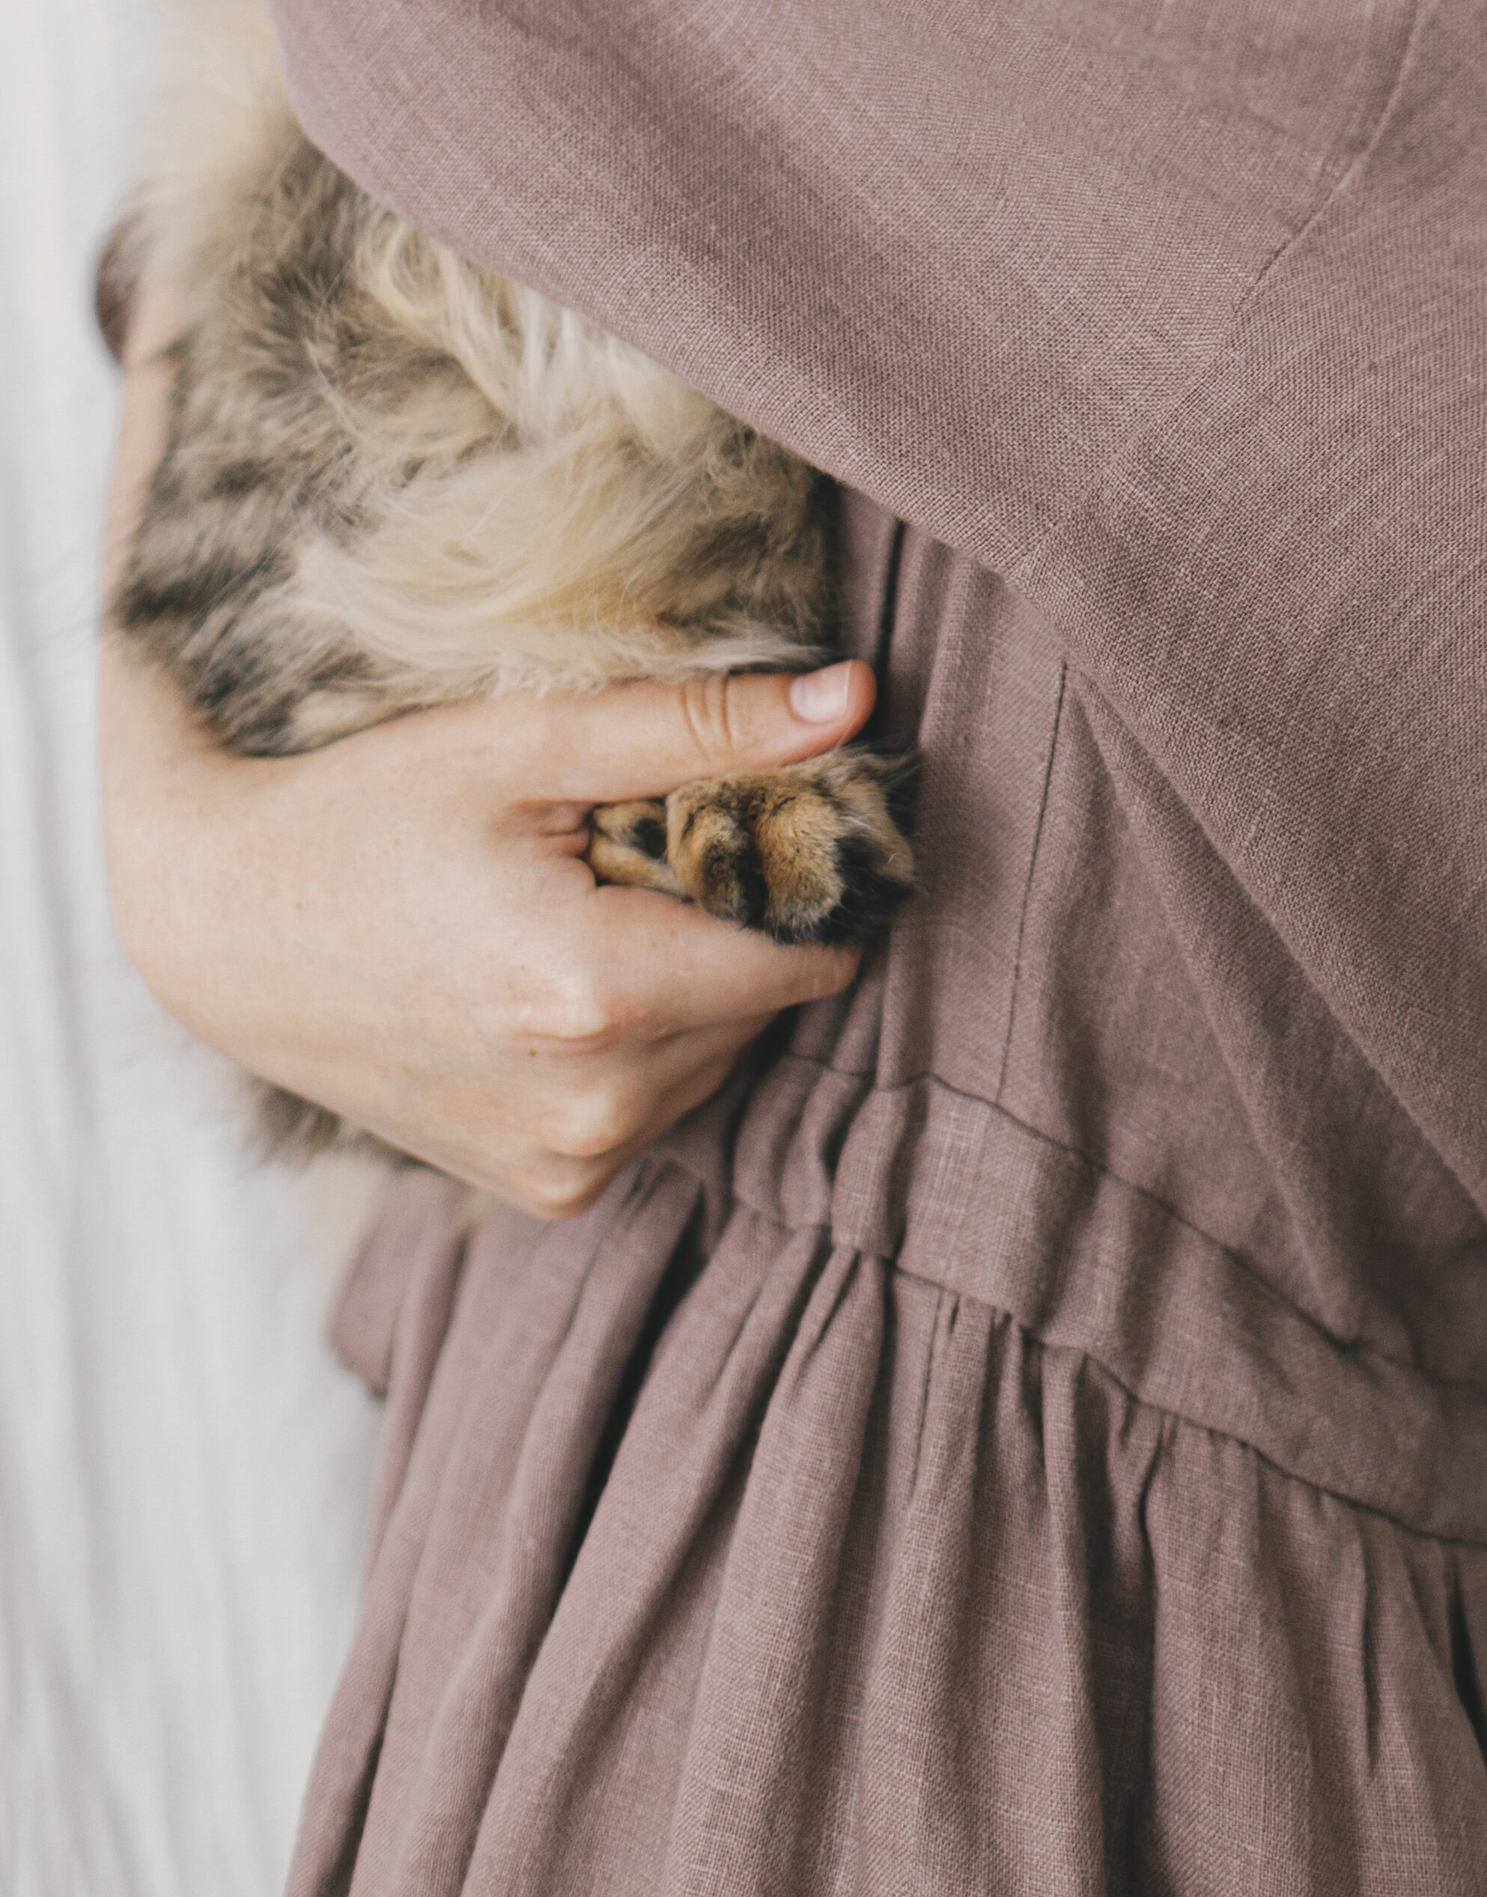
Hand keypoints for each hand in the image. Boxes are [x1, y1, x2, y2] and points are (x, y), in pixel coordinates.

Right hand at [101, 294, 877, 1215]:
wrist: (220, 929)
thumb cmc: (368, 815)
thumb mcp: (528, 743)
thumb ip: (700, 728)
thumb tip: (856, 704)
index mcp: (599, 998)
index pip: (813, 952)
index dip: (807, 877)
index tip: (761, 816)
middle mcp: (596, 1108)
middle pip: (770, 1003)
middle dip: (739, 924)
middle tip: (642, 852)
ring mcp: (569, 1166)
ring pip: (723, 1055)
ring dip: (695, 984)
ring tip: (590, 911)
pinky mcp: (547, 1192)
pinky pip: (662, 1104)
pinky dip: (644, 1042)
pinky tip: (558, 981)